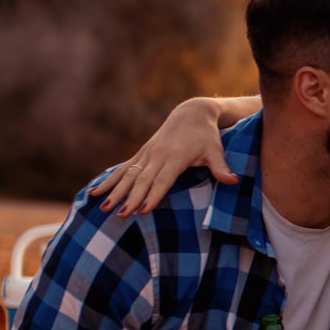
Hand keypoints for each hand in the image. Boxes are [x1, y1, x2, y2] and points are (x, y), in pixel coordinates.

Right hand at [95, 97, 236, 214]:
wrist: (191, 114)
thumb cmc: (206, 136)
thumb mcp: (216, 150)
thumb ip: (221, 167)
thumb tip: (234, 180)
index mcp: (175, 157)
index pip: (162, 180)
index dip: (153, 195)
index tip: (143, 210)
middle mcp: (157, 155)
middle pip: (142, 181)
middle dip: (130, 198)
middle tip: (121, 215)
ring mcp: (147, 154)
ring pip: (127, 176)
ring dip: (114, 191)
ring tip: (102, 207)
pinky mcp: (141, 154)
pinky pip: (122, 169)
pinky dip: (108, 181)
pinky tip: (95, 193)